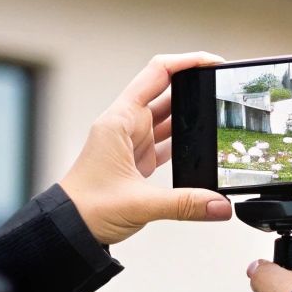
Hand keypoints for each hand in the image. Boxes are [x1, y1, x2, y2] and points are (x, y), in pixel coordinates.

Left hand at [59, 51, 234, 245]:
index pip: (157, 74)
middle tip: (224, 88)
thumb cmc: (85, 208)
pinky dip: (186, 143)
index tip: (212, 63)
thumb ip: (184, 204)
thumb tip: (220, 204)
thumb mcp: (138, 204)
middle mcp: (126, 125)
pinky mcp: (138, 160)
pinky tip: (202, 146)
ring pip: (170, 117)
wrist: (67, 230)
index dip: (186, 62)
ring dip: (192, 116)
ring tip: (220, 114)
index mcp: (119, 121)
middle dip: (195, 87)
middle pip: (167, 91)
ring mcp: (132, 142)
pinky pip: (168, 142)